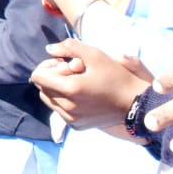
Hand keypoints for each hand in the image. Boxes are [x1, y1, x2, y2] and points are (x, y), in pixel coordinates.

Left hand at [30, 38, 153, 129]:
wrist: (135, 104)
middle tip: (72, 72)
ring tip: (76, 83)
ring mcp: (71, 119)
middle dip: (52, 76)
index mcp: (70, 89)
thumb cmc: (116, 76)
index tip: (64, 63)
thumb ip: (69, 47)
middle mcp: (67, 107)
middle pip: (41, 87)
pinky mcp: (76, 126)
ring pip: (48, 99)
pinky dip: (63, 101)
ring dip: (56, 88)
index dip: (48, 65)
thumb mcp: (95, 55)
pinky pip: (59, 111)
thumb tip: (49, 49)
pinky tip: (80, 95)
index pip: (37, 76)